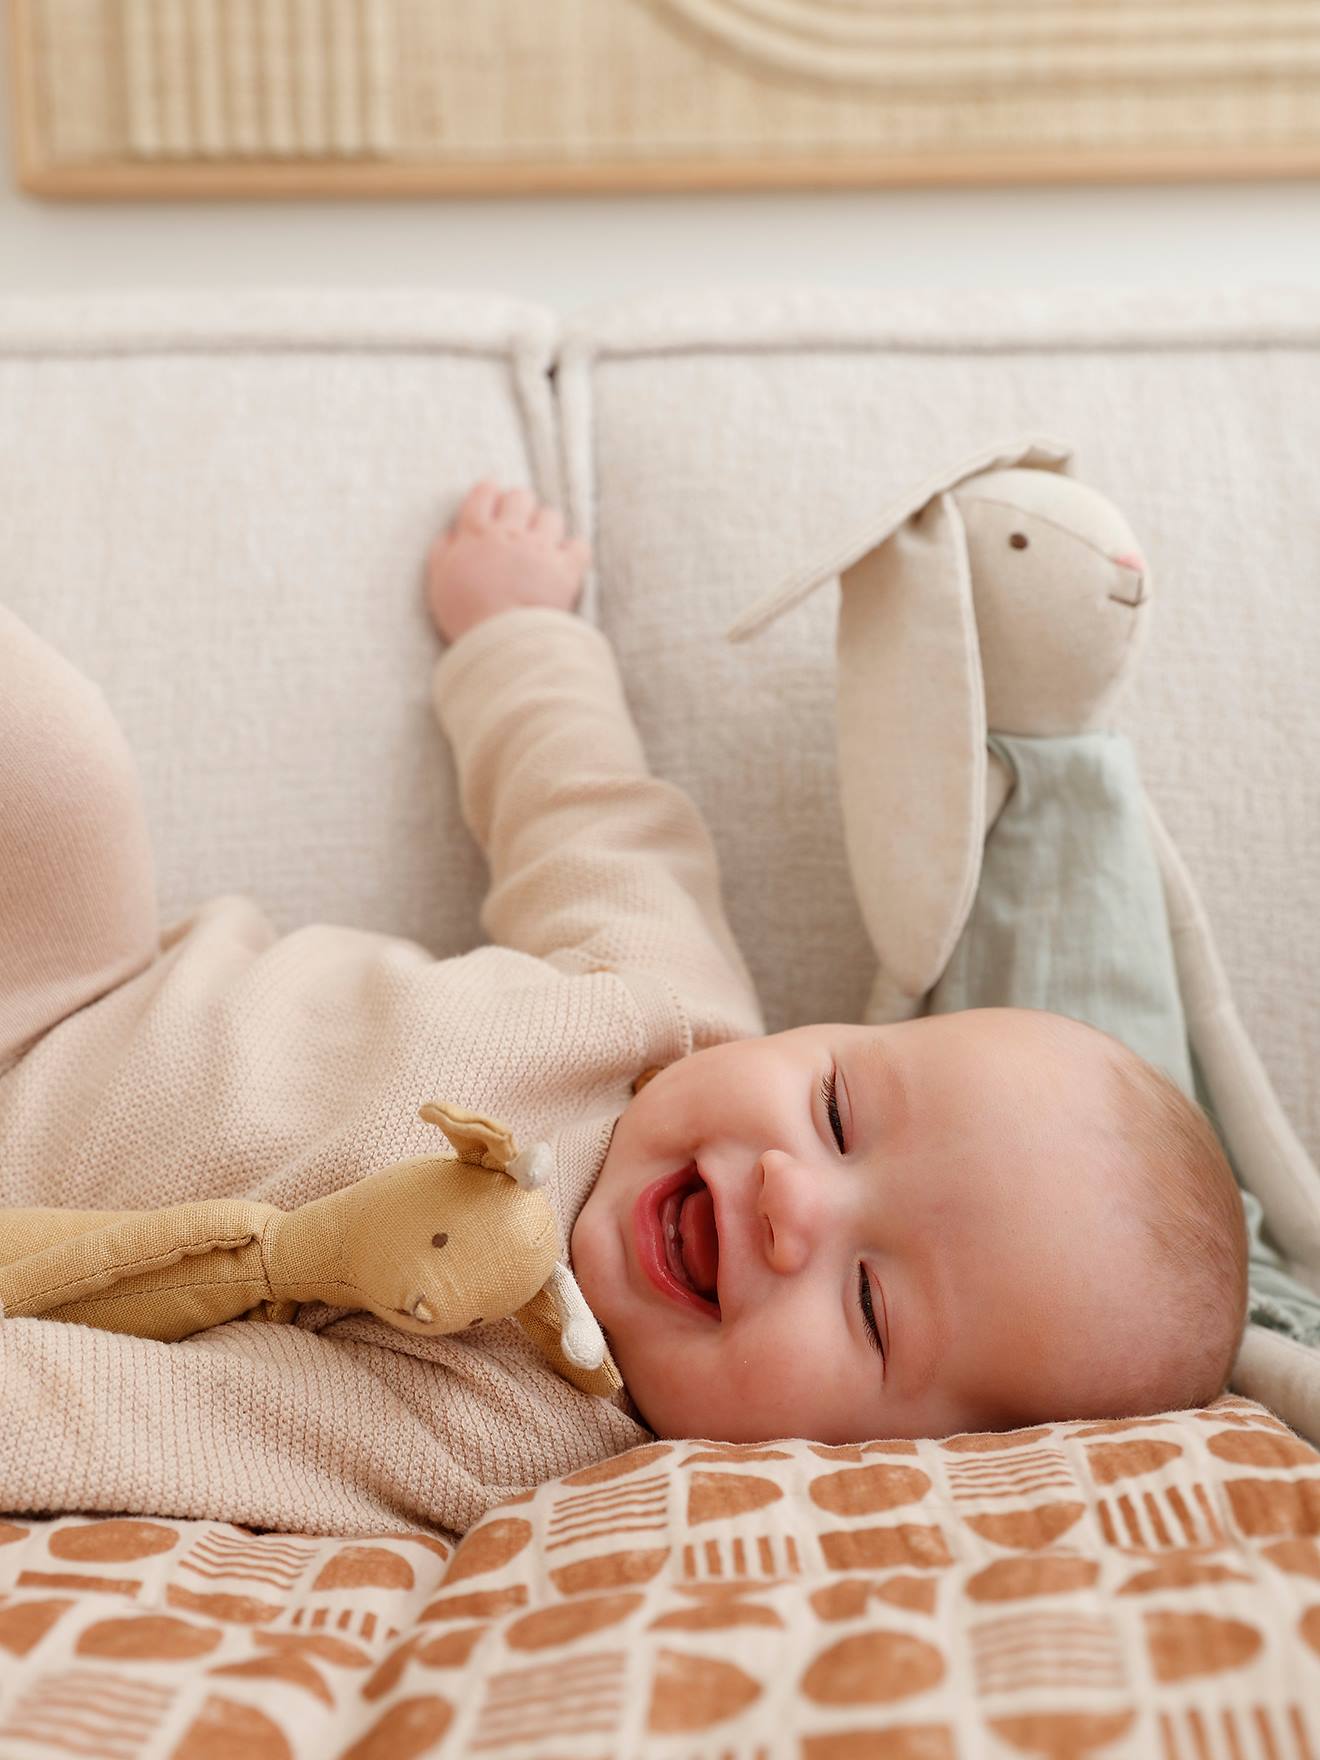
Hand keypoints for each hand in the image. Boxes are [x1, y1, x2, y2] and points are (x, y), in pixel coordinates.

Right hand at [426, 482, 590, 643]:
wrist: (502, 640)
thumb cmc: (466, 615)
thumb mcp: (439, 582)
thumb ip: (443, 552)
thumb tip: (451, 533)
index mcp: (475, 534)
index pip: (484, 493)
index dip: (489, 493)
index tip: (493, 501)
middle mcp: (510, 532)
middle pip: (520, 497)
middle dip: (520, 506)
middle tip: (518, 527)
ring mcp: (540, 548)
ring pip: (550, 516)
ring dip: (546, 527)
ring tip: (541, 547)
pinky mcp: (566, 568)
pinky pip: (579, 545)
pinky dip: (574, 551)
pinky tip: (566, 563)